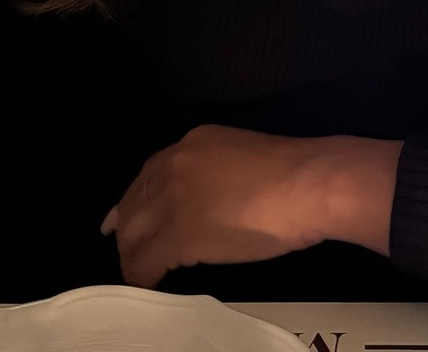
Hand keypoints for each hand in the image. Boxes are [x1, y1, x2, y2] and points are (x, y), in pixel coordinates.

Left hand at [103, 125, 401, 287]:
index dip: (133, 198)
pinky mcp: (179, 234)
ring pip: (135, 233)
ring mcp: (175, 198)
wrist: (306, 184)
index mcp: (194, 142)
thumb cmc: (291, 172)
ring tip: (136, 273)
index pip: (149, 173)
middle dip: (126, 229)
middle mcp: (176, 164)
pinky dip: (143, 276)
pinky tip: (148, 286)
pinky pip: (147, 261)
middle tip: (124, 251)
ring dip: (132, 256)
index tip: (121, 216)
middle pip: (135, 202)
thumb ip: (218, 173)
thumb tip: (212, 200)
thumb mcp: (243, 157)